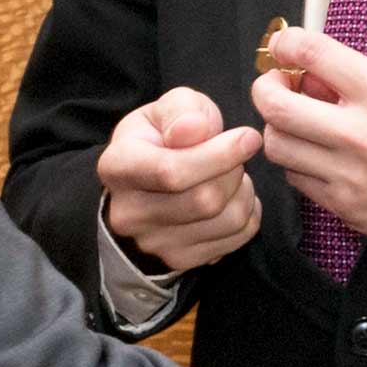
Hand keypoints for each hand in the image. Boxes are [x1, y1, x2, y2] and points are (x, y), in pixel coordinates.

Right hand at [99, 86, 261, 272]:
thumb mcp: (171, 107)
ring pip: (226, 220)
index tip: (248, 137)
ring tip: (232, 174)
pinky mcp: (180, 259)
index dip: (219, 155)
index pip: (171, 173)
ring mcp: (153, 242)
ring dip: (244, 190)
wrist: (153, 177)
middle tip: (235, 153)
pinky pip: (238, 236)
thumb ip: (182, 111)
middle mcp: (127, 213)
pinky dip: (248, 212)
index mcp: (117, 167)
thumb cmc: (166, 135)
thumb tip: (194, 130)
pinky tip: (232, 196)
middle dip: (234, 170)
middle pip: (205, 200)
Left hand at [253, 25, 366, 254]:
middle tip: (276, 85)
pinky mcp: (349, 209)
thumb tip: (315, 77)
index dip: (287, 45)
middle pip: (276, 107)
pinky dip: (300, 162)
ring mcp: (353, 178)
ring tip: (299, 123)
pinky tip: (320, 155)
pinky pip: (298, 180)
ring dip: (280, 128)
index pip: (314, 56)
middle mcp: (365, 137)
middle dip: (266, 88)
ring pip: (277, 146)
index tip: (285, 46)